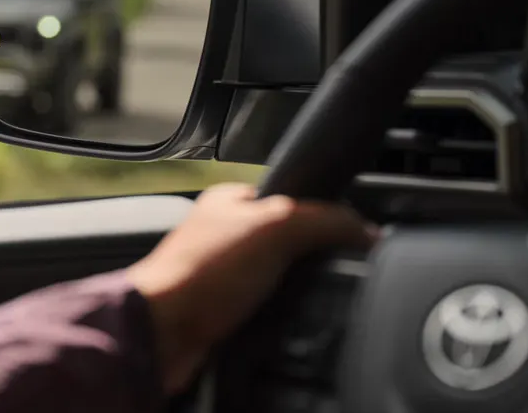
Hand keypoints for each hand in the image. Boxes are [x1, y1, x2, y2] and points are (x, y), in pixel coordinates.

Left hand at [126, 183, 376, 393]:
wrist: (161, 333)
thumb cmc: (198, 273)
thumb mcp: (276, 228)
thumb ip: (325, 220)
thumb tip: (367, 229)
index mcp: (233, 199)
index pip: (294, 194)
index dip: (324, 210)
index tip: (350, 230)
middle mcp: (227, 234)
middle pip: (291, 240)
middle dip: (310, 256)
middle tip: (324, 268)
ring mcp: (225, 275)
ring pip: (281, 278)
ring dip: (294, 290)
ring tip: (299, 296)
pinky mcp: (226, 312)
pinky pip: (268, 310)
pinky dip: (280, 315)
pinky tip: (283, 318)